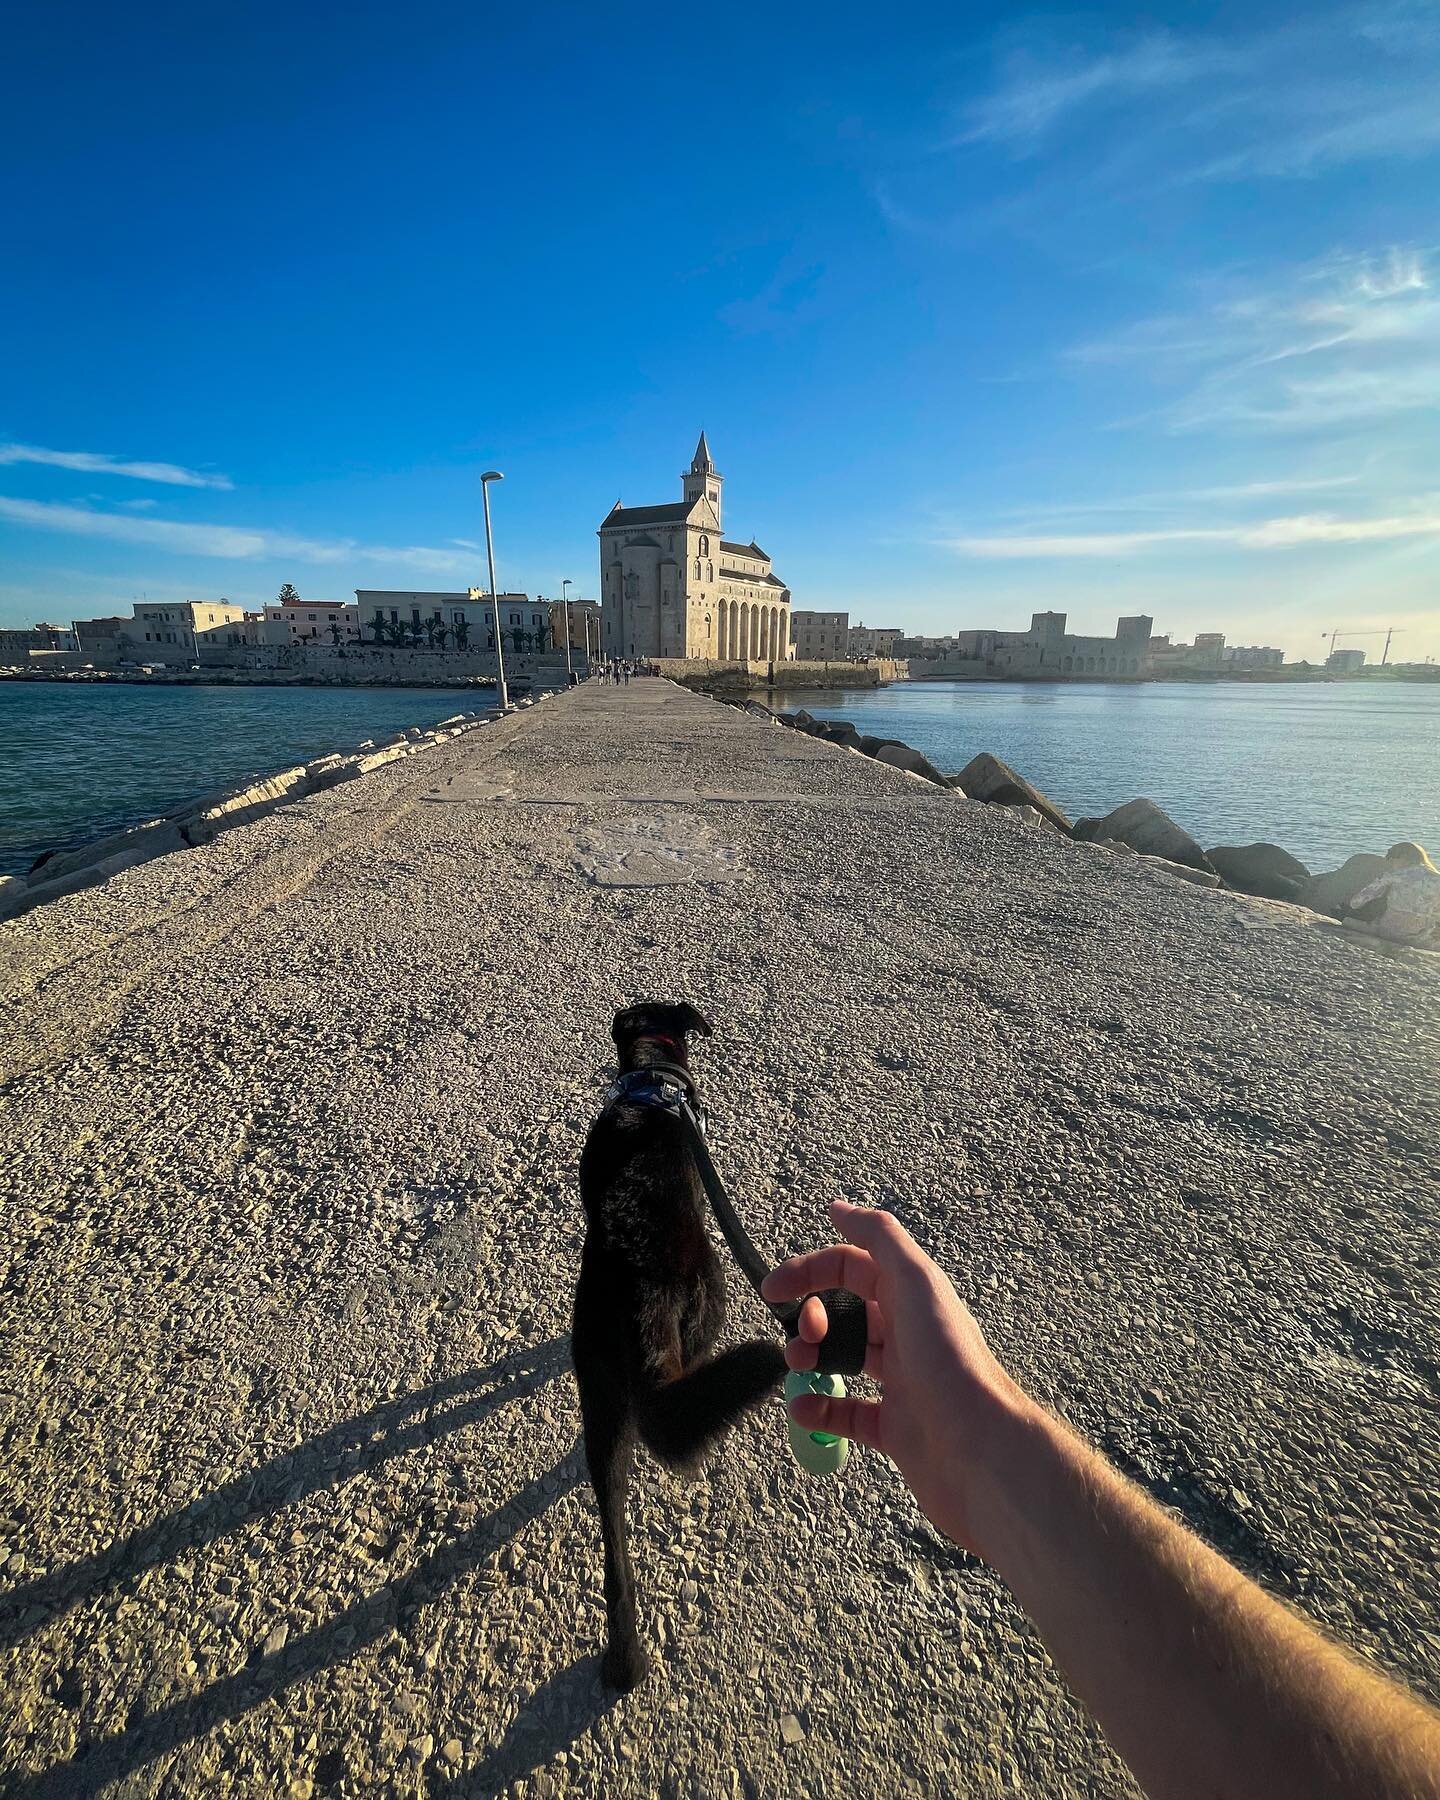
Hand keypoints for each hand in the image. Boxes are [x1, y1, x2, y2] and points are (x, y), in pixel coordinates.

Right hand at [761, 1200, 1033, 1556]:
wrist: (981, 1451)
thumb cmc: (949, 1362)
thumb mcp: (916, 1282)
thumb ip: (879, 1238)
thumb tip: (837, 1208)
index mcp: (912, 1297)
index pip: (852, 1267)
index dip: (811, 1270)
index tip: (772, 1290)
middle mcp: (908, 1335)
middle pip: (846, 1313)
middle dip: (812, 1318)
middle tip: (801, 1337)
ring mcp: (901, 1383)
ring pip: (845, 1360)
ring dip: (811, 1360)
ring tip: (797, 1368)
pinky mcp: (895, 1429)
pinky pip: (847, 1413)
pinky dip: (819, 1409)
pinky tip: (801, 1410)